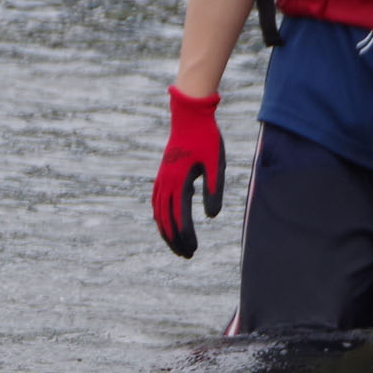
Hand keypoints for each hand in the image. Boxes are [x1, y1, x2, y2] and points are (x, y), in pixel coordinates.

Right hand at [152, 86, 224, 258]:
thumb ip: (213, 189)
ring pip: (158, 212)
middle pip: (166, 219)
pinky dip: (159, 216)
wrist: (189, 116)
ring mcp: (161, 178)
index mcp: (179, 181)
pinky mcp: (162, 174)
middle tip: (186, 255)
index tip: (193, 249)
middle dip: (175, 239)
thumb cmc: (206, 138)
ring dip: (166, 230)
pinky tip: (165, 222)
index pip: (179, 217)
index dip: (185, 235)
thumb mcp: (215, 163)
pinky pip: (156, 201)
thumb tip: (211, 217)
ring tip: (176, 245)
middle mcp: (166, 182)